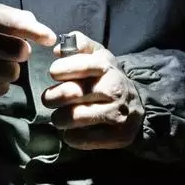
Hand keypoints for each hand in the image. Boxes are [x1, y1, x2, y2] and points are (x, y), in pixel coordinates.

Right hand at [0, 3, 56, 101]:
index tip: (50, 38)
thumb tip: (33, 22)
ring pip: (10, 72)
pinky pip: (0, 89)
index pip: (9, 22)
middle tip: (15, 52)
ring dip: (11, 70)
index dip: (34, 30)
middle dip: (21, 52)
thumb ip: (9, 15)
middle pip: (15, 51)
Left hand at [42, 32, 143, 149]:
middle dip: (52, 97)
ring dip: (59, 118)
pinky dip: (70, 136)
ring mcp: (116, 114)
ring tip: (59, 117)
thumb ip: (79, 45)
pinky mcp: (116, 136)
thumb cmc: (107, 79)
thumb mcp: (99, 56)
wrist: (135, 107)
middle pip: (72, 93)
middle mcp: (113, 89)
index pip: (81, 66)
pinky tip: (72, 130)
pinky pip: (81, 138)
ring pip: (74, 117)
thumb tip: (58, 50)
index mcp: (107, 67)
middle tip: (49, 99)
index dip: (61, 69)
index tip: (54, 73)